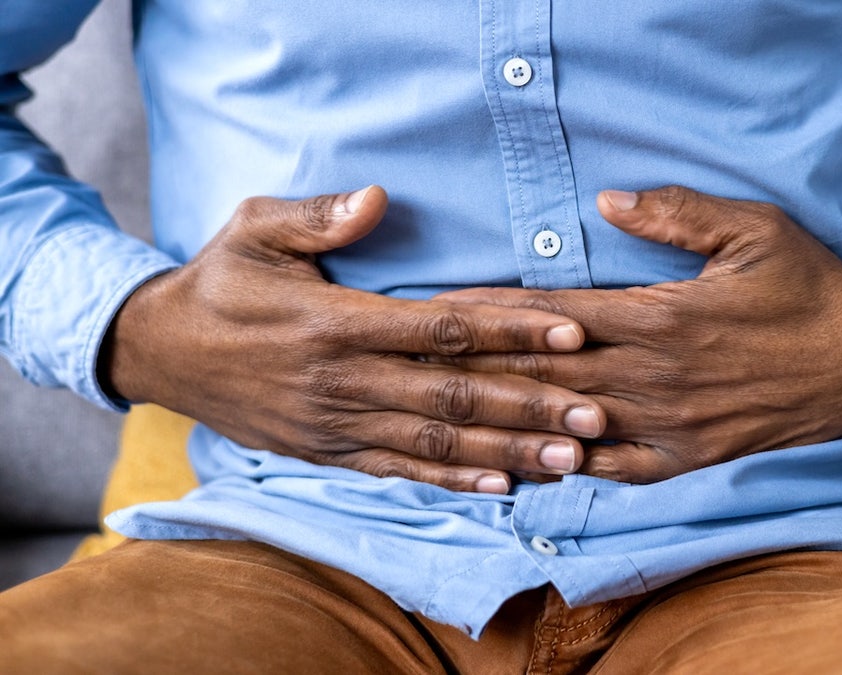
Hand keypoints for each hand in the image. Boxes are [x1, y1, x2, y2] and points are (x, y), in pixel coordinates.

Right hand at [101, 186, 605, 492]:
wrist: (161, 352)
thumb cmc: (220, 281)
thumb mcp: (252, 229)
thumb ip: (316, 217)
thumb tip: (377, 198)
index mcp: (335, 322)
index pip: (442, 328)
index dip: (511, 330)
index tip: (573, 332)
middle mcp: (343, 381)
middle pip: (455, 396)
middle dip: (532, 405)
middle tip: (598, 413)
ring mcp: (336, 424)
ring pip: (438, 444)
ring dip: (509, 452)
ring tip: (571, 460)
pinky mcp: (328, 451)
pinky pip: (399, 471)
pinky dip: (453, 481)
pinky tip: (503, 486)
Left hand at [436, 186, 841, 482]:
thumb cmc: (809, 288)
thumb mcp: (753, 231)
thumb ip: (676, 214)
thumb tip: (608, 198)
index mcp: (662, 317)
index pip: (553, 315)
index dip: (490, 313)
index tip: (438, 310)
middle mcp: (655, 377)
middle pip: (545, 373)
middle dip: (478, 367)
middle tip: (420, 364)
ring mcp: (670, 425)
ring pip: (568, 424)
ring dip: (506, 418)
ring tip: (449, 415)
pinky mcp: (689, 458)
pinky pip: (613, 471)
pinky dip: (565, 469)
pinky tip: (524, 466)